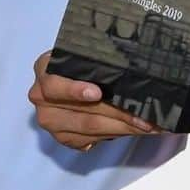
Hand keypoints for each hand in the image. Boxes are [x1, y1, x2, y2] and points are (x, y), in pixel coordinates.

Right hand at [28, 51, 158, 150]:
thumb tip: (132, 59)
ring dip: (123, 128)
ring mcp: (50, 120)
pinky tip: (135, 129)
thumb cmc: (80, 57)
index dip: (75, 90)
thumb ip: (96, 55)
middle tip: (144, 116)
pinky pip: (91, 140)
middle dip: (118, 114)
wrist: (69, 72)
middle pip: (82, 112)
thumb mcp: (83, 49)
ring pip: (90, 129)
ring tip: (148, 125)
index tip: (97, 93)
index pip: (55, 83)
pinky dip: (117, 134)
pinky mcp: (62, 136)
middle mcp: (41, 96)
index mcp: (44, 69)